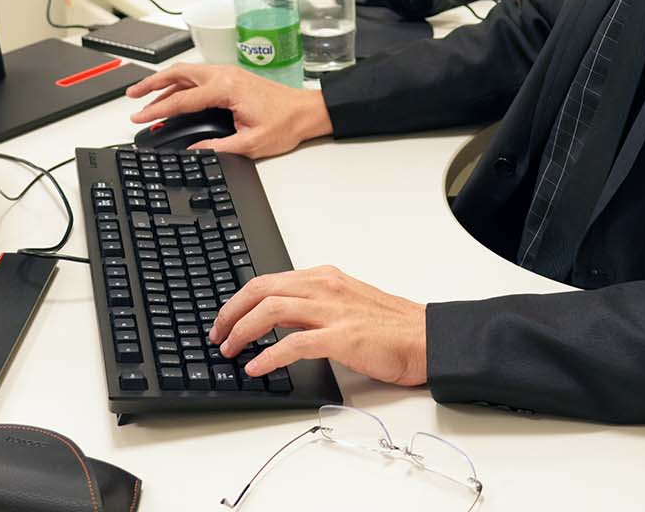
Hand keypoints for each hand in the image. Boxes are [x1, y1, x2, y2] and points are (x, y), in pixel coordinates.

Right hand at [126, 63, 331, 157]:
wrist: (306, 112)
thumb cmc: (285, 123)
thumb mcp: (251, 143)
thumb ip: (218, 148)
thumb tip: (193, 152)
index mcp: (226, 88)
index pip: (182, 99)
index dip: (157, 109)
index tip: (140, 118)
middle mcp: (224, 75)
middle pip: (178, 74)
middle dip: (151, 84)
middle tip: (131, 97)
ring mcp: (227, 74)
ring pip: (186, 72)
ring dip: (163, 82)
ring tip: (143, 94)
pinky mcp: (231, 78)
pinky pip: (197, 77)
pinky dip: (179, 83)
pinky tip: (171, 94)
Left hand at [210, 266, 427, 385]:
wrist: (426, 338)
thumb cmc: (392, 326)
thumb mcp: (346, 303)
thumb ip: (313, 306)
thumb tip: (278, 320)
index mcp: (324, 278)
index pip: (268, 281)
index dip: (239, 300)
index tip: (225, 319)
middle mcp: (324, 288)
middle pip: (261, 290)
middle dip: (231, 312)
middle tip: (218, 334)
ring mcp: (332, 311)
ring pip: (270, 310)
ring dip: (242, 331)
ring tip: (230, 350)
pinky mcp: (342, 337)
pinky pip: (294, 344)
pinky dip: (269, 356)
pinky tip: (257, 368)